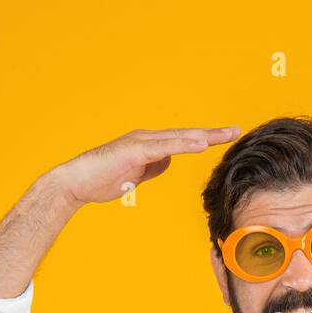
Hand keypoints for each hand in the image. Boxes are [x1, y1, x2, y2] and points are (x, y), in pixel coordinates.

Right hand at [52, 125, 240, 205]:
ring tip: (225, 133)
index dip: (204, 139)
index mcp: (148, 146)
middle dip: (211, 133)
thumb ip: (152, 167)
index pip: (182, 141)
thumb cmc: (101, 180)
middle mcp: (147, 139)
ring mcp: (140, 143)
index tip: (225, 137)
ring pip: (178, 138)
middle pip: (186, 135)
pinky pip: (164, 147)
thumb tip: (167, 161)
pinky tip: (200, 144)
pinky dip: (183, 145)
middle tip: (236, 129)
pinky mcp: (134, 152)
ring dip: (203, 136)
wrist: (75, 183)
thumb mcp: (135, 176)